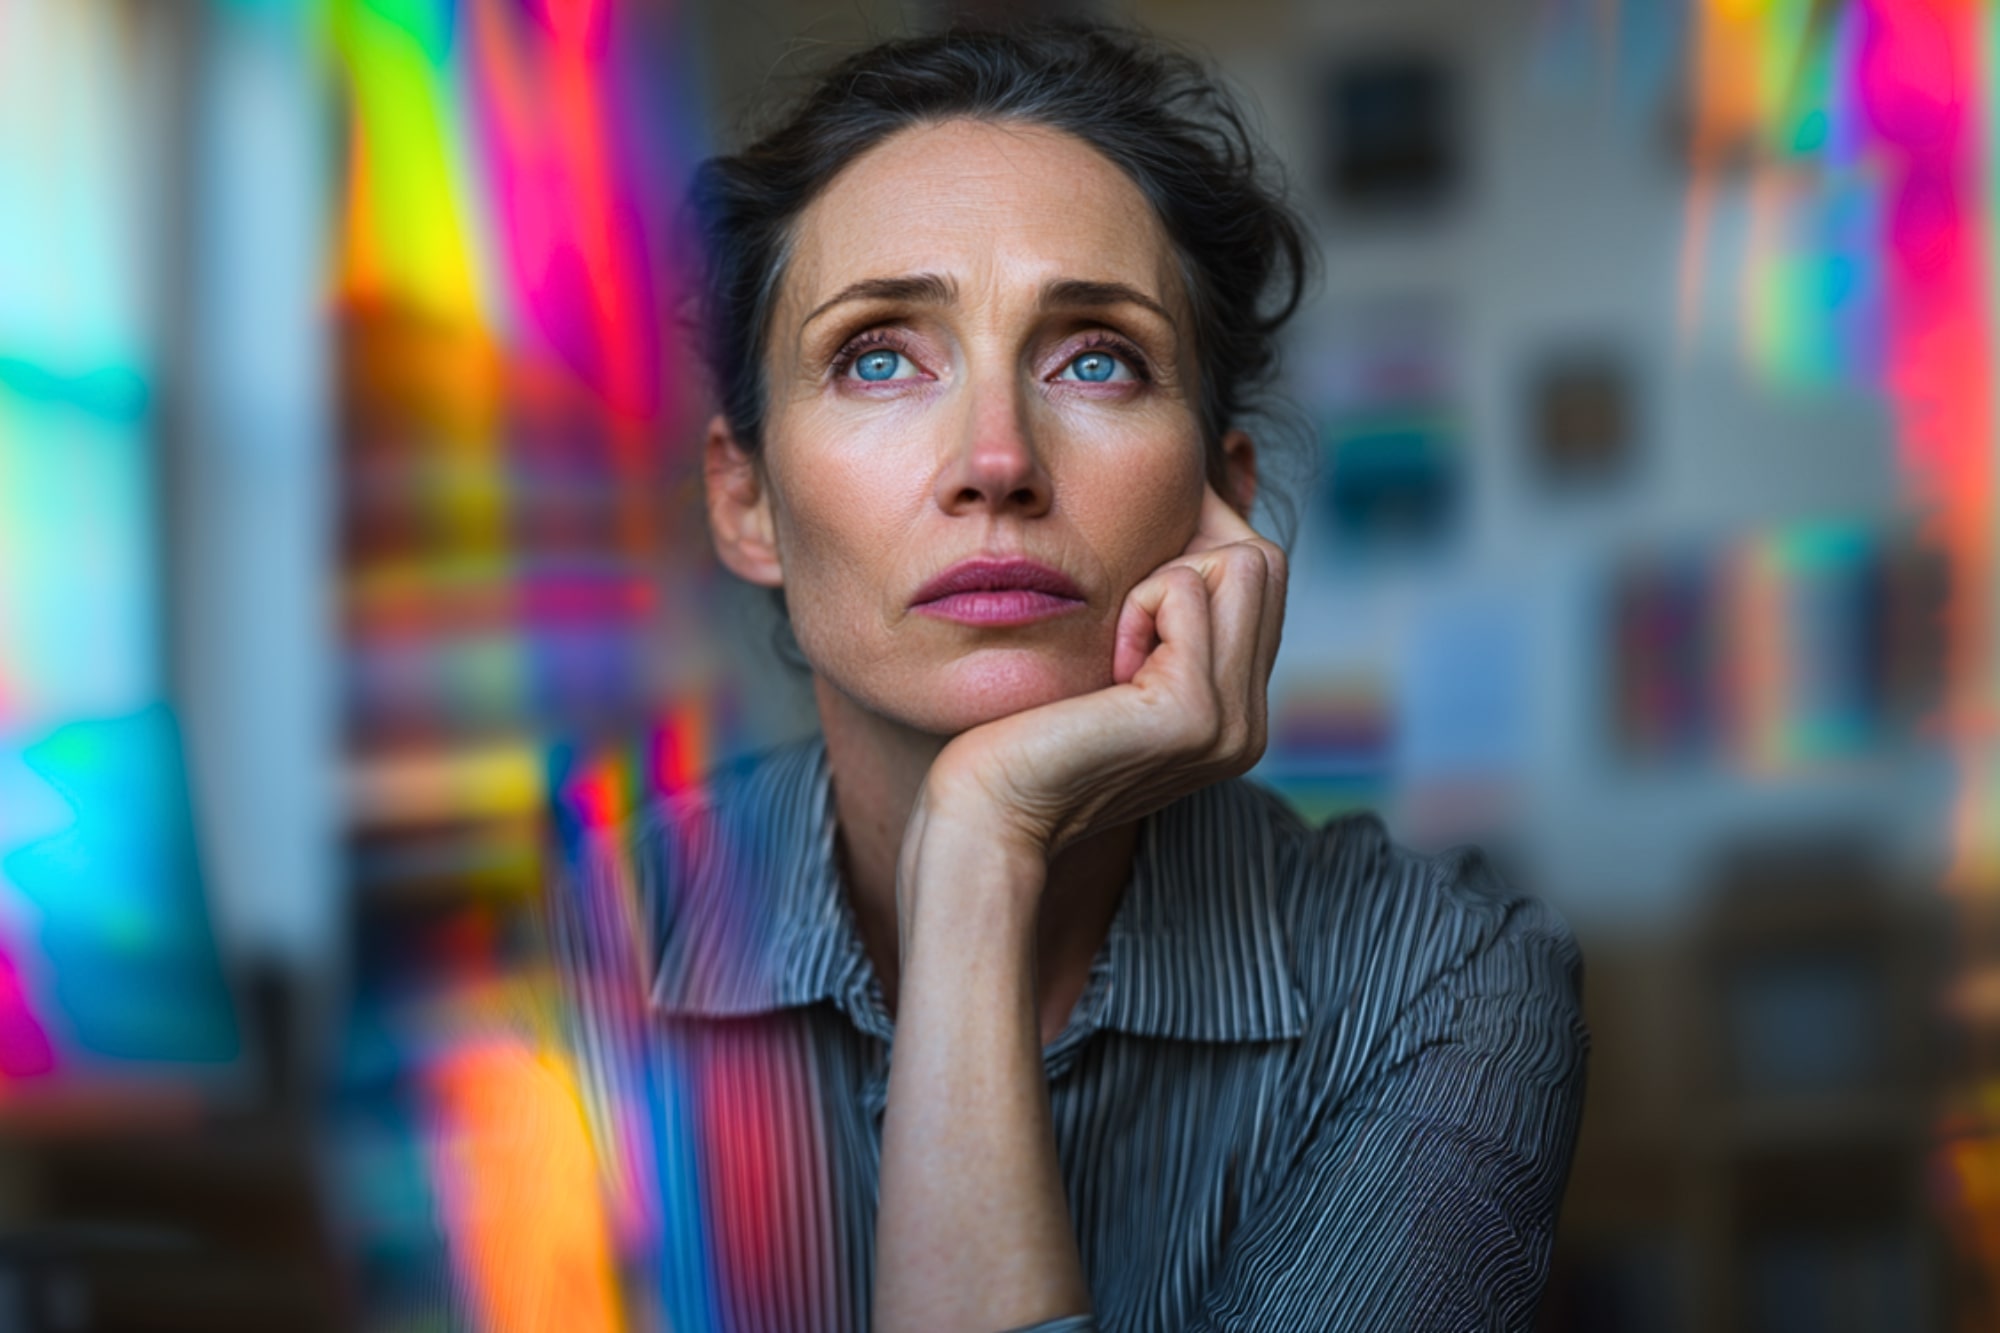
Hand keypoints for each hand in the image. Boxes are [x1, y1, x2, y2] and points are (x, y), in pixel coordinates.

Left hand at [918, 483, 1287, 863]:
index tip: (1133, 577)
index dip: (1197, 547)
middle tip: (1122, 620)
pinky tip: (1105, 665)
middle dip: (1188, 556)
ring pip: (1240, 562)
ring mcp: (1231, 724)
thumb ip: (1164, 625)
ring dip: (1163, 580)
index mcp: (1236, 716)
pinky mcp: (1194, 713)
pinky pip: (1186, 591)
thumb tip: (1187, 515)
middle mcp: (1249, 725)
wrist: (987, 814)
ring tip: (1115, 647)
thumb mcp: (1112, 669)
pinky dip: (1138, 603)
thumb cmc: (1023, 731)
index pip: (1261, 580)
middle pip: (1262, 561)